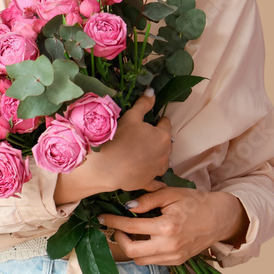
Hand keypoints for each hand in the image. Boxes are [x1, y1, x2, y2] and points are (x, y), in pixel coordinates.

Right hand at [55, 88, 172, 200]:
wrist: (107, 167)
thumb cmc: (119, 138)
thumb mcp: (131, 117)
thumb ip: (144, 104)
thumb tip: (152, 91)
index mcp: (163, 137)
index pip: (166, 124)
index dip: (160, 120)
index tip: (156, 119)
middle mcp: (165, 155)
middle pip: (166, 143)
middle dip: (160, 138)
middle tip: (148, 135)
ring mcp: (157, 170)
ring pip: (163, 161)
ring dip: (159, 156)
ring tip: (147, 153)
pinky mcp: (148, 182)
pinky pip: (156, 182)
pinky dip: (157, 181)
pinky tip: (156, 182)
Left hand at [97, 179, 249, 265]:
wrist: (220, 218)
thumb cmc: (196, 202)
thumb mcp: (171, 194)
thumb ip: (147, 200)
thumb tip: (127, 207)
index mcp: (167, 227)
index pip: (131, 226)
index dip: (113, 222)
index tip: (102, 217)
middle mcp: (169, 246)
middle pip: (132, 251)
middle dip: (119, 239)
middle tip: (115, 227)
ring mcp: (174, 257)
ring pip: (141, 260)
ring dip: (131, 247)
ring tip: (130, 231)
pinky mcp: (178, 261)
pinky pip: (153, 261)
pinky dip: (144, 251)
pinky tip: (144, 238)